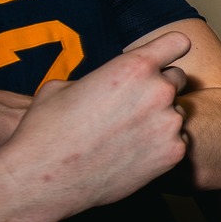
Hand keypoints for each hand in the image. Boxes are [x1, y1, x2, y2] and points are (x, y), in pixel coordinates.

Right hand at [0, 31, 192, 219]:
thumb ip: (102, 77)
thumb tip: (110, 82)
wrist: (43, 179)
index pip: (176, 42)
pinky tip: (132, 155)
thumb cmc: (46, 130)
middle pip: (176, 80)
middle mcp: (158, 91)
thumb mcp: (65, 86)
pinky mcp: (173, 154)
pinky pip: (177, 141)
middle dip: (158, 88)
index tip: (163, 59)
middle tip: (131, 107)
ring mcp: (169, 124)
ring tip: (126, 136)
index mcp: (133, 67)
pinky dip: (161, 146)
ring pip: (177, 113)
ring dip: (159, 120)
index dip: (169, 49)